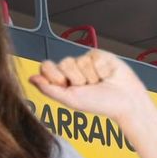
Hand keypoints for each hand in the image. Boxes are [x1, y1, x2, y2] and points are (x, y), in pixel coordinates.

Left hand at [29, 50, 151, 124]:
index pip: (46, 67)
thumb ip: (49, 89)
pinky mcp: (98, 54)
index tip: (64, 85)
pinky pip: (93, 56)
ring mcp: (85, 60)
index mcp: (62, 79)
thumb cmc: (100, 103)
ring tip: (99, 82)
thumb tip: (31, 79)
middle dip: (77, 78)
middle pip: (63, 63)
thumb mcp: (70, 99)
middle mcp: (72, 68)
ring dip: (91, 76)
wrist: (126, 101)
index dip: (55, 75)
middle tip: (88, 87)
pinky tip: (107, 75)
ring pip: (79, 61)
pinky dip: (101, 69)